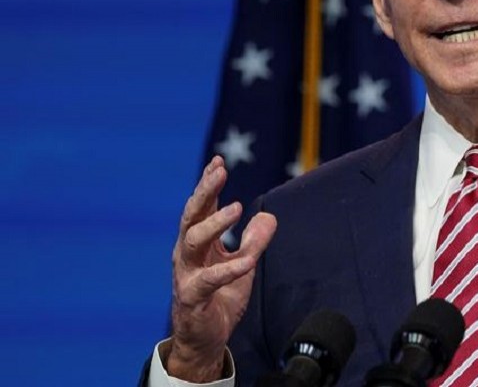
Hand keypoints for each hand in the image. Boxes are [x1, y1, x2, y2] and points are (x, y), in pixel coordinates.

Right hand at [167, 156, 276, 381]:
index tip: (218, 161)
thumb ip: (254, 241)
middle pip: (191, 215)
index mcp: (198, 243)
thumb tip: (269, 217)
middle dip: (205, 191)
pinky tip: (248, 260)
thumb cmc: (220, 298)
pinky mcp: (192, 297)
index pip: (200, 207)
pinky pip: (209, 279)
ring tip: (238, 207)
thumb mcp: (243, 265)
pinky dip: (229, 268)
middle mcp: (187, 254)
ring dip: (216, 222)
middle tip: (220, 171)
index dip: (208, 184)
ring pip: (192, 241)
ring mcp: (186, 274)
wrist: (205, 339)